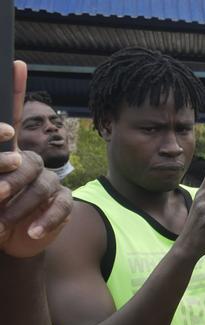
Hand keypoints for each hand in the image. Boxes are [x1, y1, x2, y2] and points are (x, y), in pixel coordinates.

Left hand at [0, 62, 71, 256]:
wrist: (10, 244)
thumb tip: (9, 151)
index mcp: (8, 154)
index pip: (11, 117)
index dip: (16, 91)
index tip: (17, 64)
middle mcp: (30, 163)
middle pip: (26, 160)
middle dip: (11, 180)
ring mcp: (49, 182)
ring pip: (42, 184)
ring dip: (23, 205)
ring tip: (6, 223)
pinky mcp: (62, 203)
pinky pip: (59, 206)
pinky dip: (45, 221)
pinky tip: (31, 232)